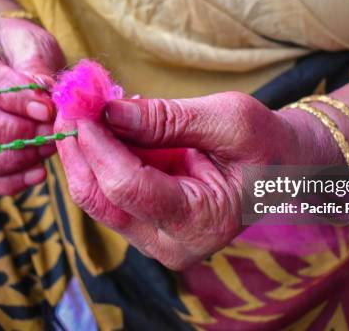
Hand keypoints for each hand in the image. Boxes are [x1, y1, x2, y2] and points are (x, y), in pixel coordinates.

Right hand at [0, 18, 64, 194]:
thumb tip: (44, 94)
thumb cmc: (13, 46)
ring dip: (9, 158)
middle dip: (9, 130)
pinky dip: (6, 181)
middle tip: (49, 131)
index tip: (45, 108)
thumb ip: (34, 63)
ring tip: (47, 148)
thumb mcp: (29, 40)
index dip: (9, 95)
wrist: (1, 60)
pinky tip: (38, 173)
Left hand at [55, 92, 318, 269]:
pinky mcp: (147, 224)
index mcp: (200, 223)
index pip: (128, 187)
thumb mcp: (228, 120)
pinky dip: (100, 157)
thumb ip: (168, 119)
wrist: (282, 168)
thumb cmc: (266, 144)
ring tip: (81, 109)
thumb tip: (109, 111)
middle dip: (79, 149)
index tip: (81, 104)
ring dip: (84, 151)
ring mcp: (155, 238)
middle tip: (66, 104)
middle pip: (102, 199)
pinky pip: (110, 191)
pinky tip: (99, 126)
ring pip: (98, 197)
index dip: (98, 145)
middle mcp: (171, 244)